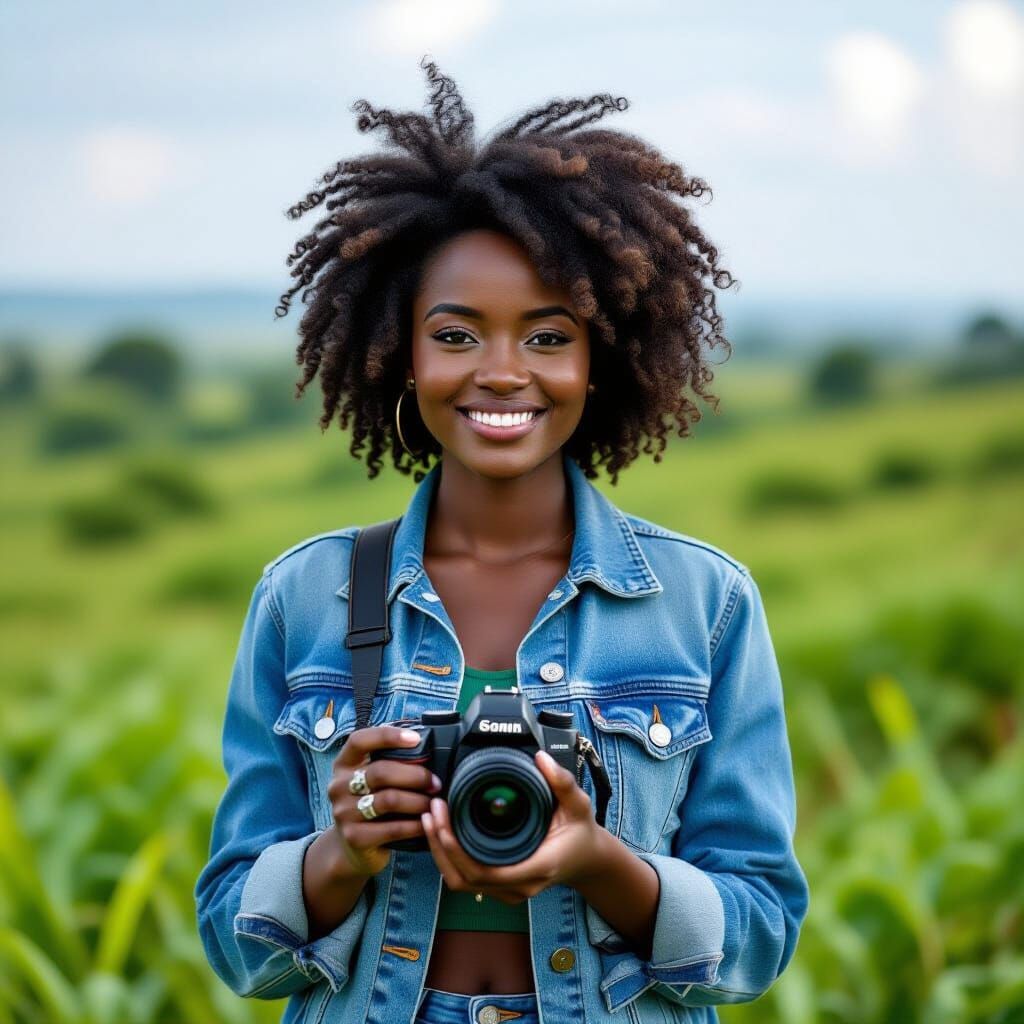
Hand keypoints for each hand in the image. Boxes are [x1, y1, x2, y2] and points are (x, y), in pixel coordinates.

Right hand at [326, 725, 442, 877]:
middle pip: (380, 772)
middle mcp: (338, 786)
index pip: (359, 740)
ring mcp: (344, 812)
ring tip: (433, 803)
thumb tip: (427, 746)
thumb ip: (390, 762)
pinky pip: (392, 828)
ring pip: (389, 800)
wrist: (351, 846)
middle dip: (415, 776)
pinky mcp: (354, 837)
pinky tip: (426, 823)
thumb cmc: (371, 802)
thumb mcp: (373, 780)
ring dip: (418, 801)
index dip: (387, 736)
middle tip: (436, 783)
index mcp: (344, 764)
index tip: (416, 739)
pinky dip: (415, 825)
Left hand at [420, 750, 604, 901]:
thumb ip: (562, 782)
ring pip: (460, 883)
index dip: (455, 848)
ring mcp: (508, 890)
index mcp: (535, 867)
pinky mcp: (500, 887)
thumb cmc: (581, 833)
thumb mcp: (579, 804)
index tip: (444, 816)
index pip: (483, 871)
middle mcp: (518, 886)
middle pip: (463, 879)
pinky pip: (466, 879)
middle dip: (440, 846)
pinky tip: (442, 833)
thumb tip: (541, 758)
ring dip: (440, 854)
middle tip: (432, 810)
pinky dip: (449, 859)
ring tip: (431, 819)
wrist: (588, 859)